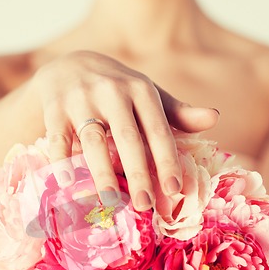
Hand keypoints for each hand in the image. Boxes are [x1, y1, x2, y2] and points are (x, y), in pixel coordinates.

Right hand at [32, 50, 218, 210]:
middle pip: (127, 137)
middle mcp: (112, 91)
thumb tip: (214, 118)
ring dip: (101, 171)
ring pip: (93, 139)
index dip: (167, 161)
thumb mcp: (147, 95)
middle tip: (144, 205)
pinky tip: (67, 182)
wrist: (70, 64)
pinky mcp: (54, 107)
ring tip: (110, 201)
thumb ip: (177, 112)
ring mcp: (81, 98)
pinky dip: (60, 158)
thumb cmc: (117, 90)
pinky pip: (57, 136)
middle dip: (137, 173)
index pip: (158, 130)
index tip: (174, 190)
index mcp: (141, 90)